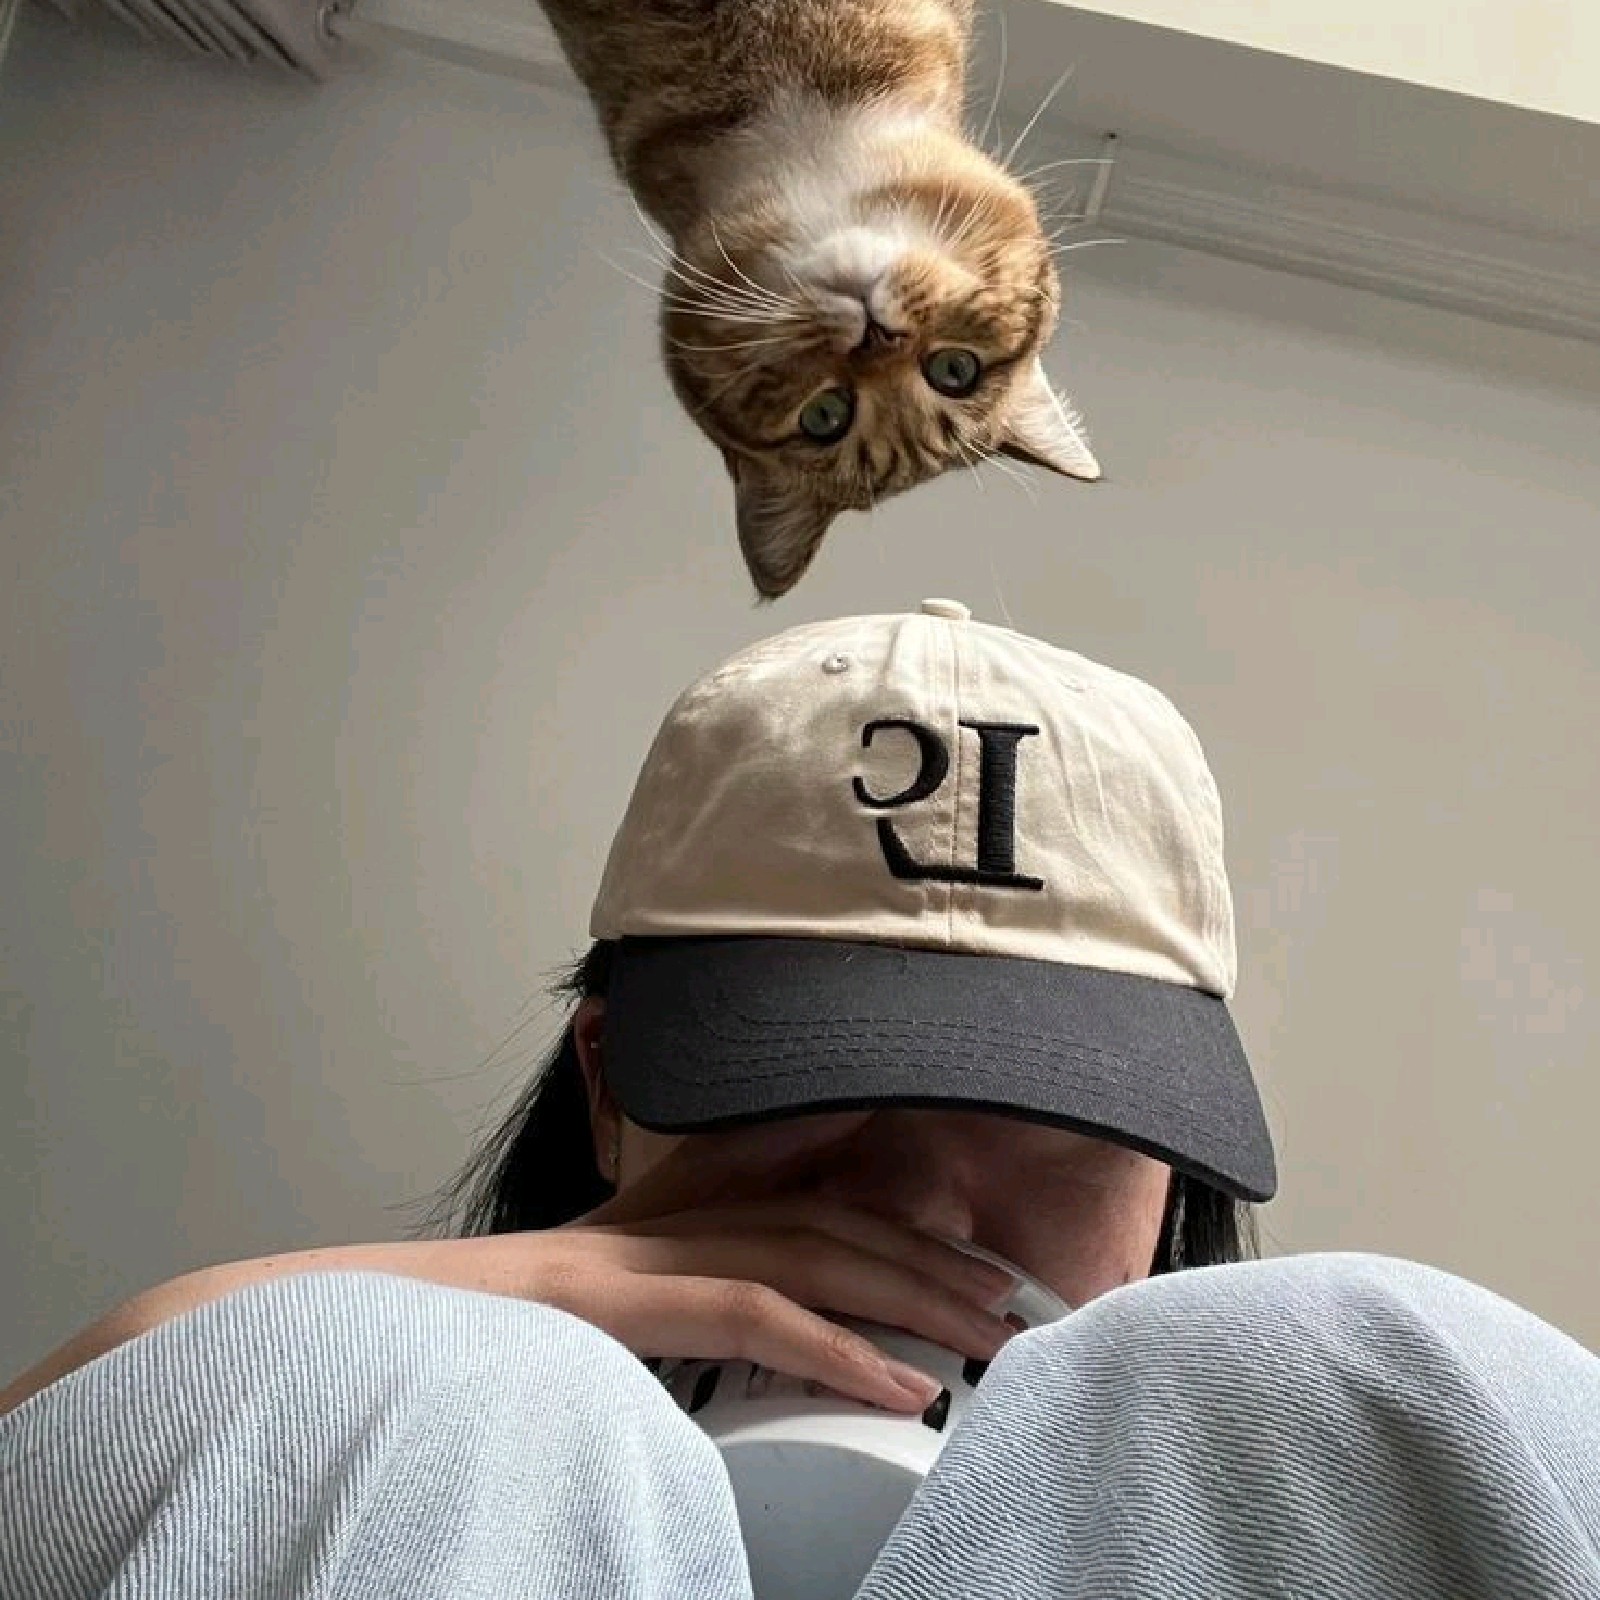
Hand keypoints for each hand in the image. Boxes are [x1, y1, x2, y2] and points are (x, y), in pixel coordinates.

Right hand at [493, 1197, 1017, 1411]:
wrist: (352, 1321)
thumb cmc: (465, 1336)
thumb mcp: (574, 1324)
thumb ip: (652, 1324)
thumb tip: (727, 1376)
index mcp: (657, 1230)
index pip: (800, 1211)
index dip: (891, 1233)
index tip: (963, 1270)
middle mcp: (658, 1226)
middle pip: (823, 1226)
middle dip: (926, 1262)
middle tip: (1007, 1304)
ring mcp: (636, 1257)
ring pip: (805, 1257)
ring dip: (908, 1297)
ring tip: (984, 1338)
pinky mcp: (614, 1303)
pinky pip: (748, 1317)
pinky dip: (835, 1349)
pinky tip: (900, 1386)